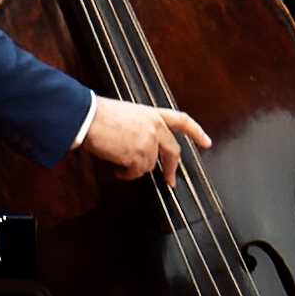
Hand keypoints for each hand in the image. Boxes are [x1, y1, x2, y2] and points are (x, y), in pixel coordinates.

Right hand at [76, 97, 210, 181]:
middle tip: (170, 181)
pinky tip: (116, 168)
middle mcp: (155, 128)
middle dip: (171, 169)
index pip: (182, 121)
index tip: (206, 143)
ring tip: (119, 161)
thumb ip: (142, 127)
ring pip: (148, 166)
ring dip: (134, 168)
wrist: (87, 118)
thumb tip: (140, 144)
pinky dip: (126, 174)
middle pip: (172, 152)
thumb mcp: (129, 114)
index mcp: (153, 114)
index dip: (197, 132)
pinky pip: (135, 173)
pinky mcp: (138, 156)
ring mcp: (148, 143)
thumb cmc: (100, 114)